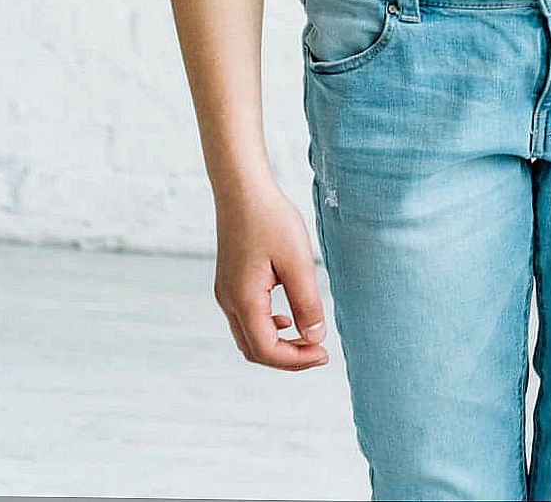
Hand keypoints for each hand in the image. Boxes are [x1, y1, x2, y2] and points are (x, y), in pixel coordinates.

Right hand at [213, 182, 331, 368]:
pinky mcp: (229, 282)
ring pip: (248, 336)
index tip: (324, 354)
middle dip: (287, 357)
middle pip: (254, 350)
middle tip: (319, 352)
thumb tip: (315, 338)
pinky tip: (288, 316)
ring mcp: (226, 292)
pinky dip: (268, 326)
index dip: (296, 360)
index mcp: (244, 299)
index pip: (267, 350)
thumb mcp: (298, 262)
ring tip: (307, 337)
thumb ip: (307, 303)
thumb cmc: (271, 220)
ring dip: (277, 343)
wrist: (242, 190)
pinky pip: (246, 319)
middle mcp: (229, 301)